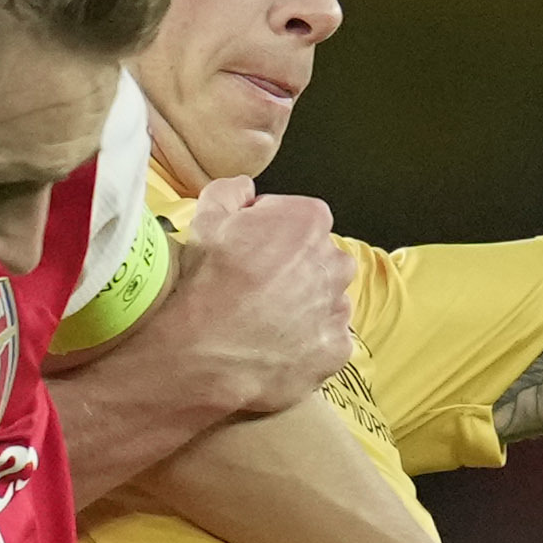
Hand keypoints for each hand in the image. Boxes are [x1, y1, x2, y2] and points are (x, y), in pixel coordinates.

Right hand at [152, 180, 354, 416]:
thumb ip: (232, 191)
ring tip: (262, 317)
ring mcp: (338, 308)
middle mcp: (335, 262)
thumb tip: (244, 189)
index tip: (248, 249)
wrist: (204, 353)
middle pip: (317, 258)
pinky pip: (326, 339)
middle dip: (292, 268)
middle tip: (254, 286)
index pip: (297, 218)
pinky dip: (306, 341)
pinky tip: (274, 343)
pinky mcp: (337, 348)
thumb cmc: (206, 285)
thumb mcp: (206, 217)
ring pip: (325, 299)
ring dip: (301, 304)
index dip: (269, 232)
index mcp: (309, 221)